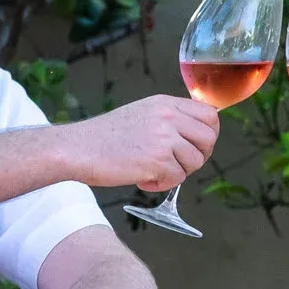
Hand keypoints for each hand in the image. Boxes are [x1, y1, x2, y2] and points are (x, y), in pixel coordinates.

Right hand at [61, 95, 219, 191]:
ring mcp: (164, 138)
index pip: (210, 115)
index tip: (197, 146)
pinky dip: (162, 185)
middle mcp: (168, 117)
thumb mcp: (142, 114)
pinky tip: (143, 180)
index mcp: (166, 104)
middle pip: (209, 139)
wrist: (78, 148)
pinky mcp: (158, 160)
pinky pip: (177, 178)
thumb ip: (169, 120)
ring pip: (195, 161)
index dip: (209, 134)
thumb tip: (194, 135)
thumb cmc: (105, 137)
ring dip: (178, 173)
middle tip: (177, 164)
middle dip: (198, 156)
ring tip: (154, 172)